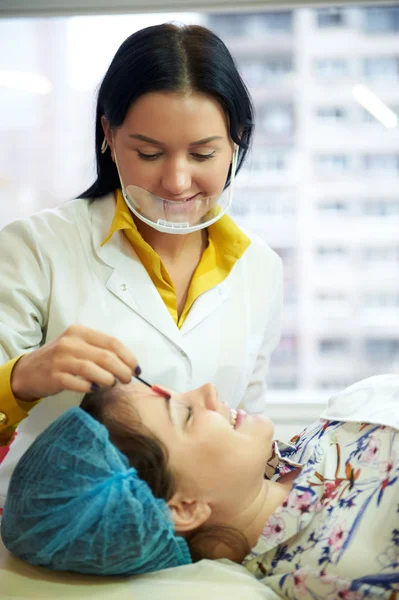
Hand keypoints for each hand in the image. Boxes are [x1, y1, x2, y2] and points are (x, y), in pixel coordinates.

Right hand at [10, 325, 138, 400]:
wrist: (28, 371)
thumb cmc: (60, 359)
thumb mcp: (78, 346)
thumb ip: (99, 350)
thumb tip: (128, 364)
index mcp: (80, 332)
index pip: (112, 343)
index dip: (128, 357)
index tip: (137, 369)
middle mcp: (70, 342)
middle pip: (106, 357)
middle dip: (123, 370)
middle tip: (127, 380)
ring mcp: (61, 359)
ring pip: (93, 369)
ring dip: (109, 380)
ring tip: (112, 385)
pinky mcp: (54, 376)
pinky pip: (78, 382)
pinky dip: (90, 387)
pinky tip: (94, 389)